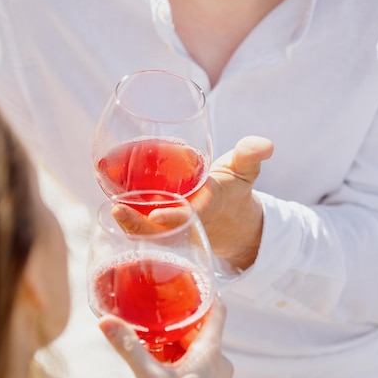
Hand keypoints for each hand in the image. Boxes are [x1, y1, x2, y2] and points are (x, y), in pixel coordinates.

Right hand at [100, 299, 244, 377]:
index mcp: (211, 350)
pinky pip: (197, 368)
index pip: (217, 307)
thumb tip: (106, 322)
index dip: (204, 291)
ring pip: (198, 349)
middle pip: (202, 328)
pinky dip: (179, 364)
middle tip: (154, 314)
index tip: (183, 282)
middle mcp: (220, 361)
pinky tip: (158, 377)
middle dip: (177, 321)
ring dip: (176, 345)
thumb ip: (129, 349)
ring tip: (151, 345)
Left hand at [111, 136, 273, 270]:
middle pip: (161, 230)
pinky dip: (129, 222)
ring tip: (113, 210)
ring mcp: (174, 229)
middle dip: (139, 224)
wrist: (230, 220)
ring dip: (129, 224)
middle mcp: (188, 223)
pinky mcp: (164, 228)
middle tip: (118, 210)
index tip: (156, 215)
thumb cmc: (233, 189)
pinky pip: (144, 228)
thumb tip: (265, 145)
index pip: (190, 215)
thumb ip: (250, 156)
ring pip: (148, 232)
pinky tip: (112, 207)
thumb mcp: (244, 171)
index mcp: (208, 208)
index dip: (174, 216)